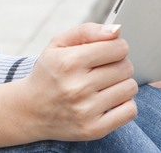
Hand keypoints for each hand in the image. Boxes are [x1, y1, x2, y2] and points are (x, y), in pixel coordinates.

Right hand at [21, 23, 138, 141]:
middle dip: (119, 65)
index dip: (117, 47)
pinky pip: (129, 111)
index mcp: (69, 62)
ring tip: (106, 85)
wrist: (30, 110)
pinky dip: (125, 104)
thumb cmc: (49, 72)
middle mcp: (77, 87)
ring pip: (130, 88)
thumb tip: (117, 30)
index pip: (117, 48)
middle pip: (125, 67)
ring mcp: (86, 110)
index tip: (109, 51)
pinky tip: (110, 100)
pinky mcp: (93, 129)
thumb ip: (87, 31)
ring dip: (122, 84)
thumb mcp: (58, 44)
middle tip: (104, 69)